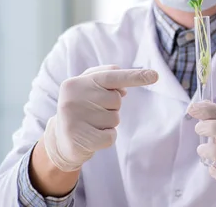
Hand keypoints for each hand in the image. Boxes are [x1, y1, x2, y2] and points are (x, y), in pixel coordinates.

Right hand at [43, 65, 157, 171]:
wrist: (60, 140)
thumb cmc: (82, 108)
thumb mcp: (89, 87)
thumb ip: (107, 77)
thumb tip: (124, 88)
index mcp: (75, 83)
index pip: (111, 76)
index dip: (135, 76)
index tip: (155, 75)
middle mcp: (72, 99)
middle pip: (116, 100)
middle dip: (111, 107)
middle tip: (93, 113)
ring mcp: (73, 120)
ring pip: (115, 119)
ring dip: (108, 124)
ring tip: (91, 125)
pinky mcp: (79, 140)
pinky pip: (111, 137)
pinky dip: (107, 138)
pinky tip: (92, 137)